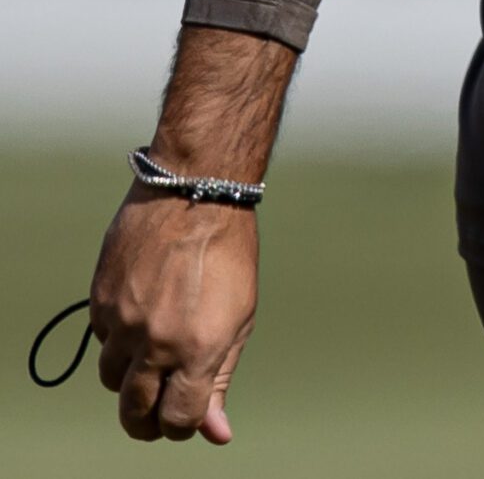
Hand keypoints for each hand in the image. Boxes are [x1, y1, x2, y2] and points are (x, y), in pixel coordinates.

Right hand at [88, 185, 259, 443]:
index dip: (180, 428)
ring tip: (153, 353)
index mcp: (198, 348)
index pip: (177, 420)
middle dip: (146, 420)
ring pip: (112, 379)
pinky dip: (119, 340)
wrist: (197, 193)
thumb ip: (221, 376)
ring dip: (130, 377)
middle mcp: (156, 342)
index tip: (184, 420)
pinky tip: (141, 315)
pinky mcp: (100, 302)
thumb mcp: (240, 317)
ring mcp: (123, 323)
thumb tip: (215, 432)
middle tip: (157, 411)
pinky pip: (102, 340)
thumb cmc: (230, 254)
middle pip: (135, 412)